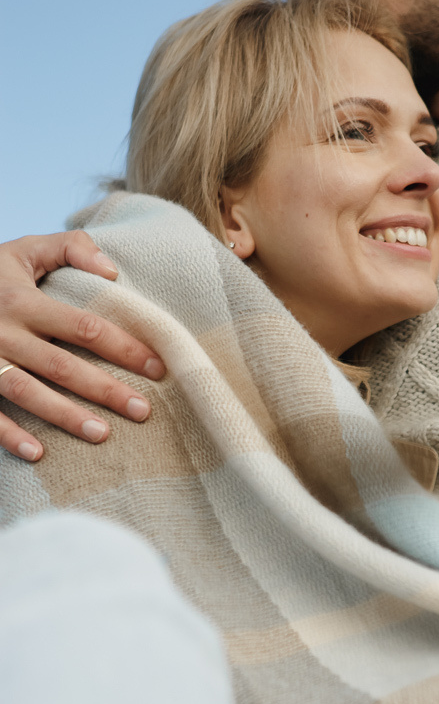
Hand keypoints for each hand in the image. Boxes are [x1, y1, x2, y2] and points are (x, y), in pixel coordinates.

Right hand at [0, 232, 165, 460]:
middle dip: (105, 390)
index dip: (122, 347)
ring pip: (27, 392)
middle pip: (61, 365)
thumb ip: (70, 249)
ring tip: (102, 434)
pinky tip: (39, 453)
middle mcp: (3, 332)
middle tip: (143, 411)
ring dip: (64, 416)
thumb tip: (112, 272)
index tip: (157, 367)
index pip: (82, 326)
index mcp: (22, 300)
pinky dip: (9, 435)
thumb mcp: (25, 250)